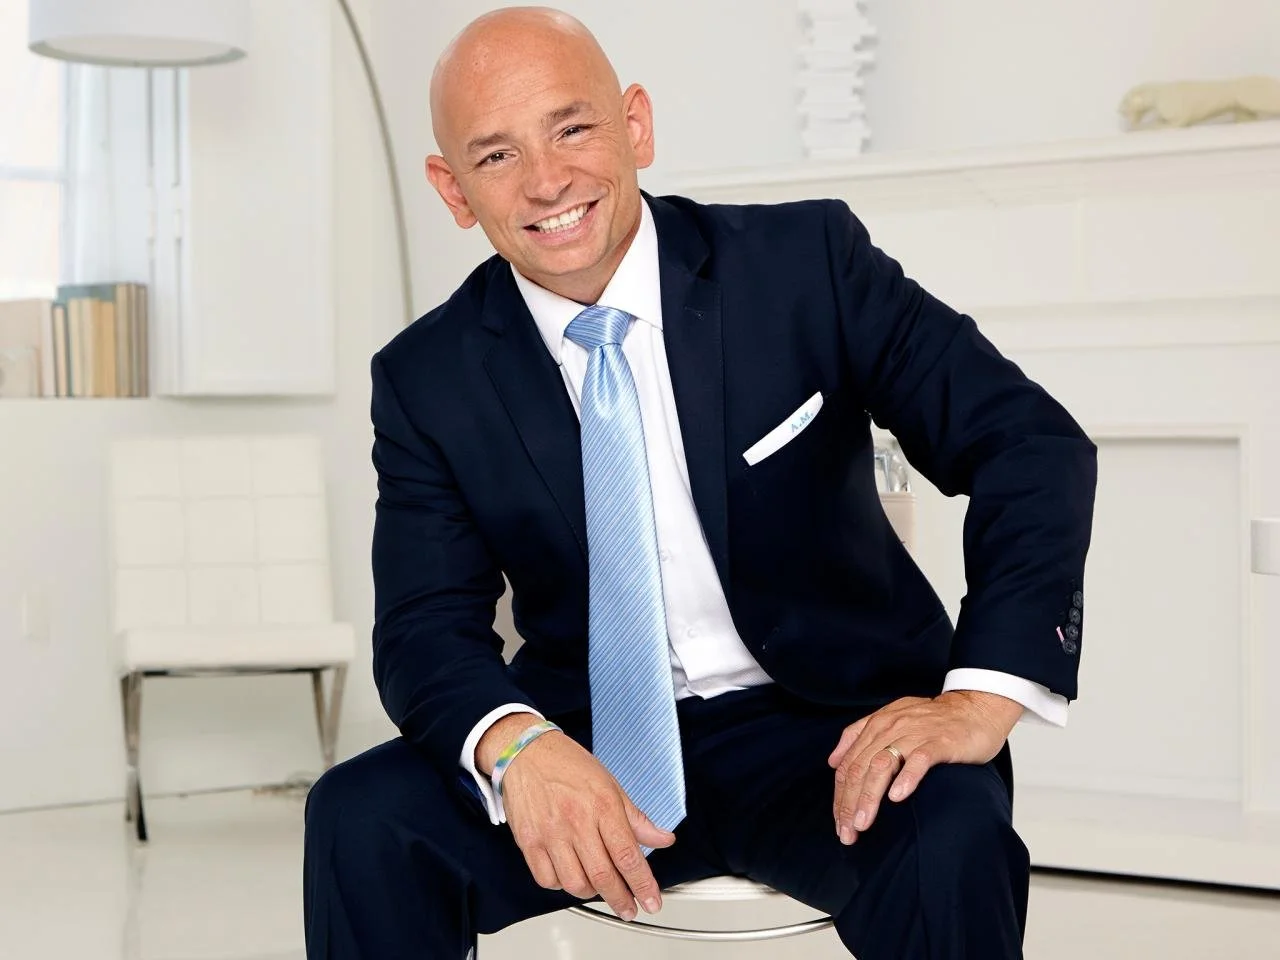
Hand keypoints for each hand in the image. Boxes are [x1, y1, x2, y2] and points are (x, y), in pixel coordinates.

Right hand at [494, 726, 674, 920]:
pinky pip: (547, 880)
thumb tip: (663, 839)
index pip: (628, 855)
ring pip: (575, 884)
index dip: (643, 884)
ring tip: (599, 886)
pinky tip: (570, 875)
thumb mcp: (610, 784)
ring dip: (591, 892)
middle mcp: (576, 822)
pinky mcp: (529, 842)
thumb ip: (637, 818)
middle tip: (629, 908)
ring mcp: (551, 834)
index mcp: (602, 805)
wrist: (526, 752)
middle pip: (603, 876)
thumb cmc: (568, 765)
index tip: (651, 901)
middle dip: (621, 900)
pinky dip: (561, 886)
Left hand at [827, 691, 1021, 843]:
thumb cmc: (933, 721)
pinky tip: (897, 797)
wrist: (975, 708)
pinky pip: (919, 760)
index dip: (840, 796)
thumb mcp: (891, 722)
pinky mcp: (940, 742)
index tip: (839, 824)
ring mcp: (915, 734)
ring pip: (882, 765)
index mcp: (877, 726)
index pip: (848, 764)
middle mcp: (891, 728)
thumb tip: (833, 761)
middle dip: (849, 804)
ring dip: (869, 797)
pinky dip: (906, 778)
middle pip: (860, 768)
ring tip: (863, 823)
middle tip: (847, 833)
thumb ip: (859, 737)